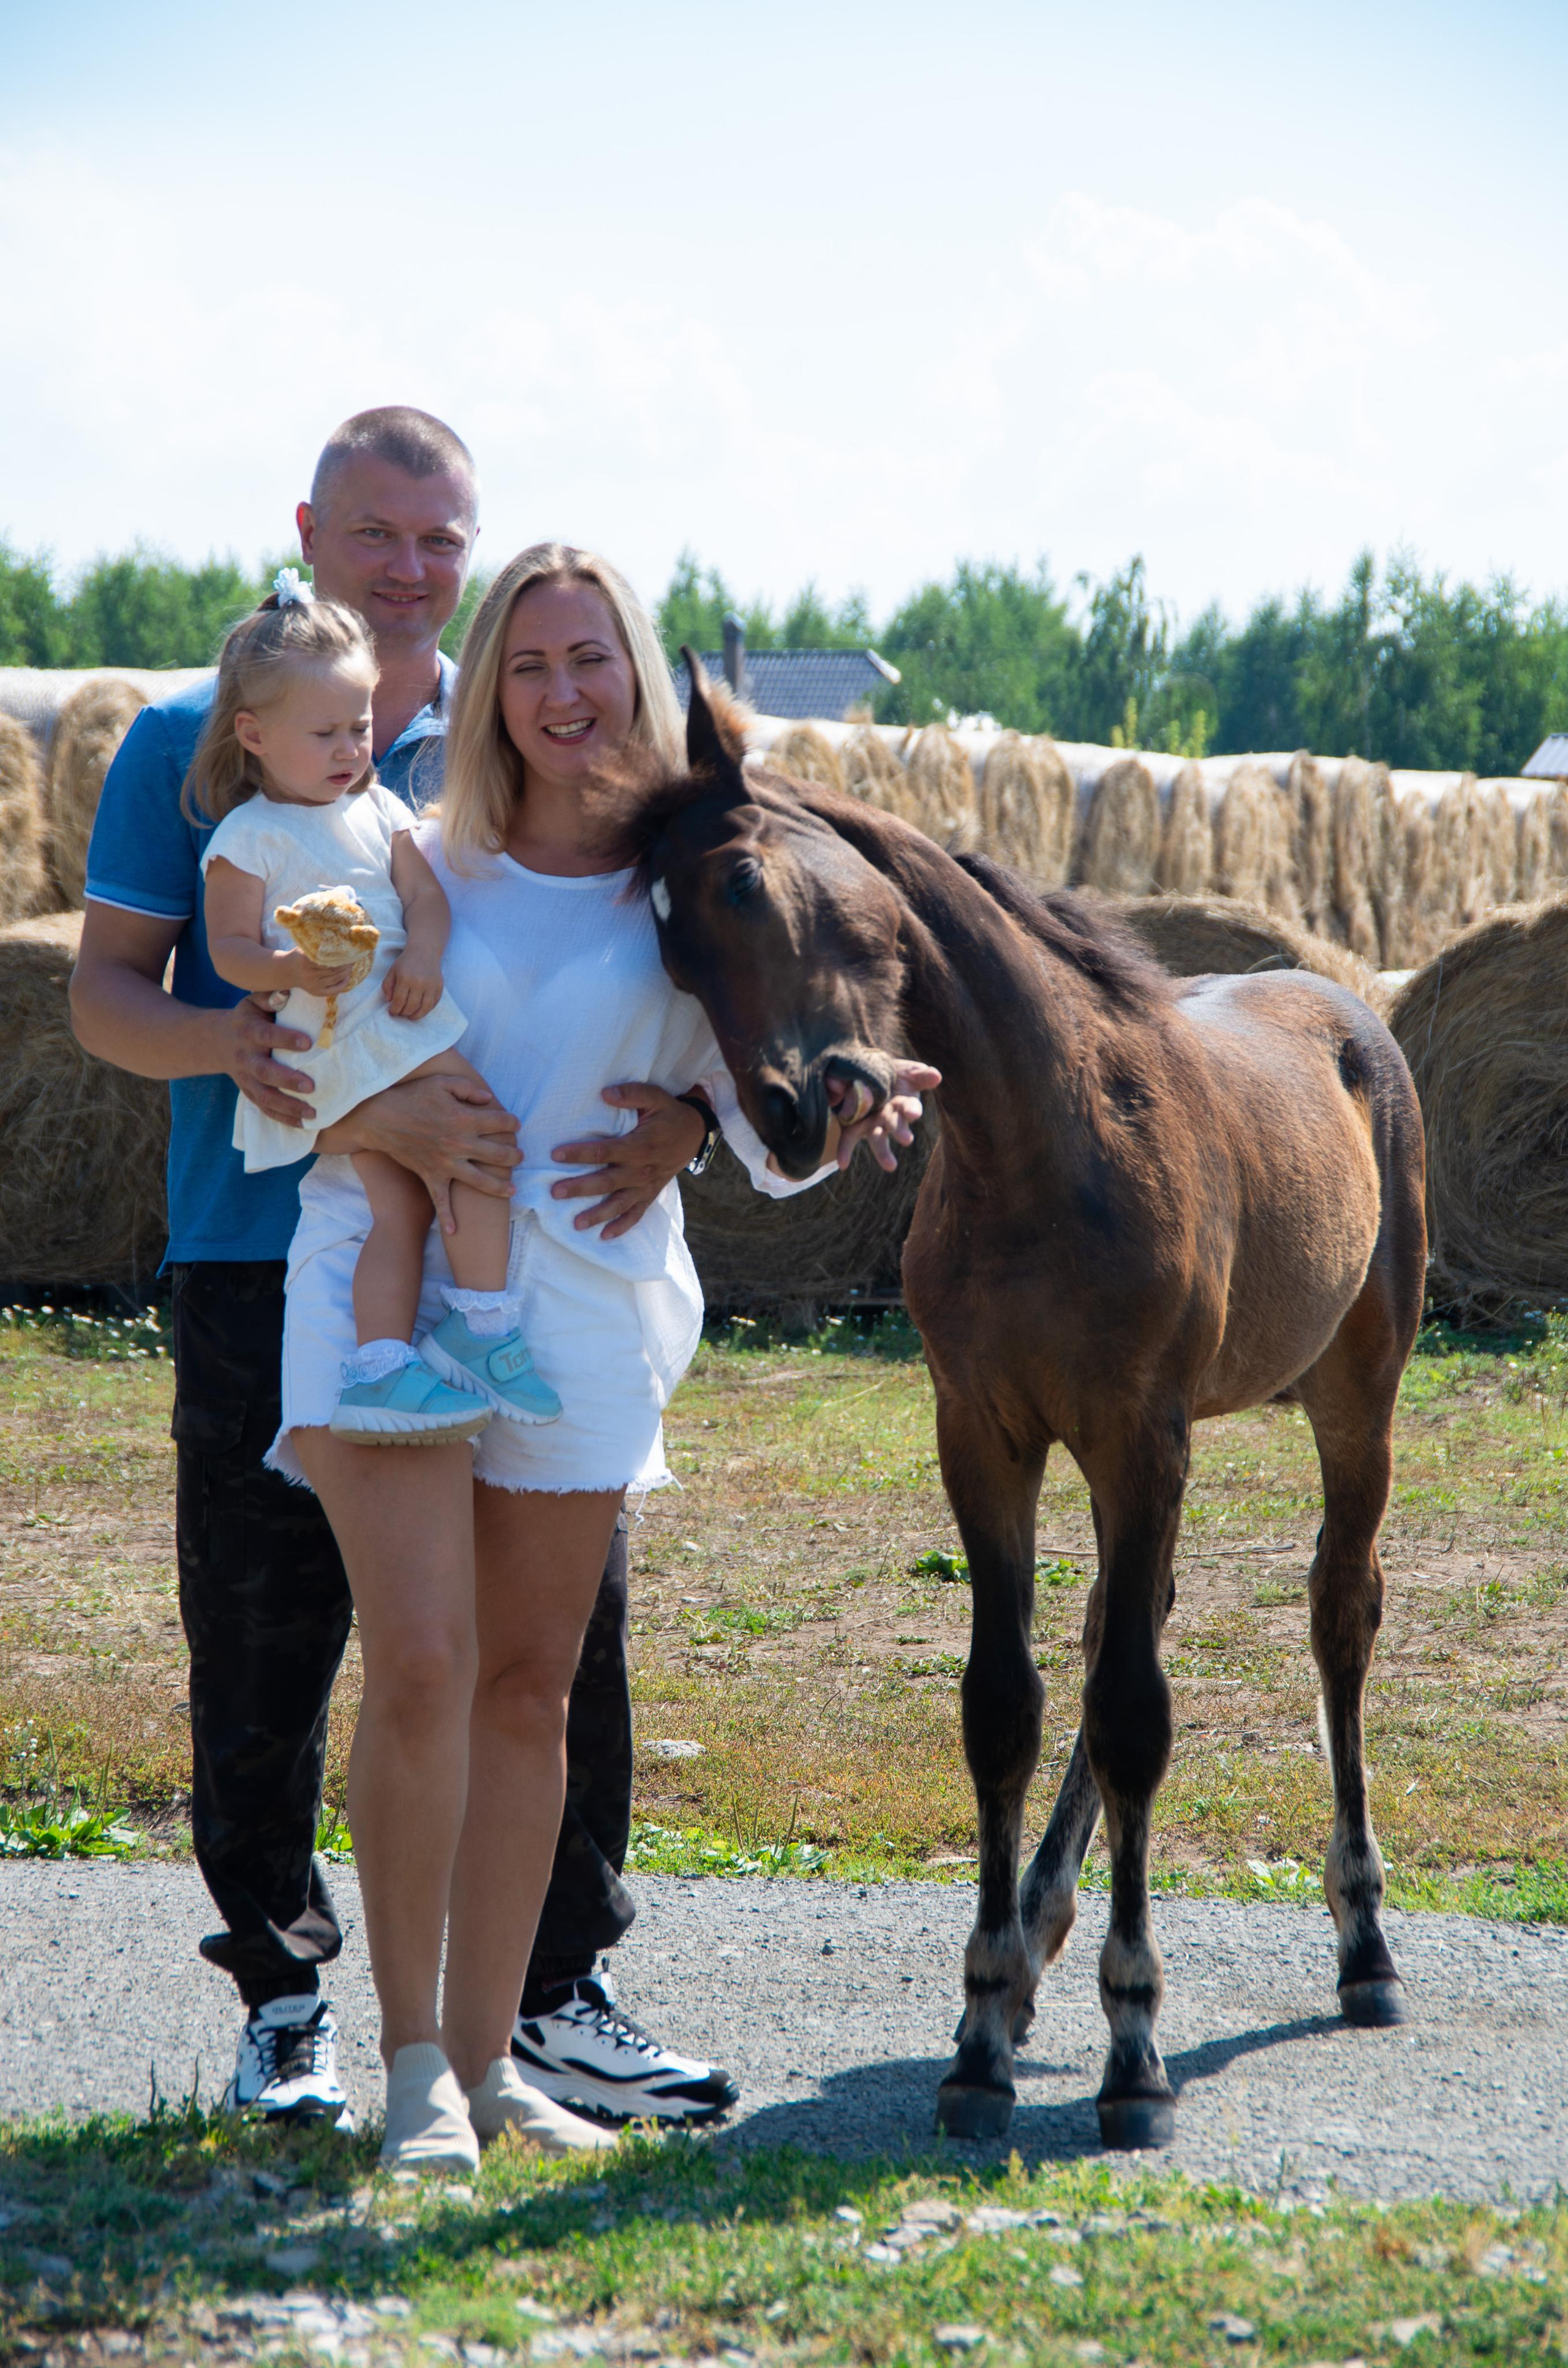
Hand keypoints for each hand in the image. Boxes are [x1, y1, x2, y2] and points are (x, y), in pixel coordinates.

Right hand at [224, 999, 319, 1124]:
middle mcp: (245, 1057)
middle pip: (264, 1071)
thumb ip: (271, 997)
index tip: (308, 1043)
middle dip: (287, 1080)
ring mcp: (245, 1078)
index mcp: (248, 1031)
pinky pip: (264, 1109)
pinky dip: (282, 1119)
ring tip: (313, 1113)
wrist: (218, 1041)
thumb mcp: (253, 1002)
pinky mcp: (249, 1092)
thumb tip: (289, 991)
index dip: (285, 1039)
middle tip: (311, 1086)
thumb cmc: (249, 1017)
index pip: (266, 1035)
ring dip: (288, 1106)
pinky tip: (303, 1126)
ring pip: (264, 1096)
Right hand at [277, 948, 355, 995]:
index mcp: (306, 960)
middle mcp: (309, 974)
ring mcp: (313, 984)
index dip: (342, 955)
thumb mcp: (305, 947)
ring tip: (351, 965)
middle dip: (346, 964)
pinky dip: (343, 984)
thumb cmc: (300, 955)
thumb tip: (339, 937)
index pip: (329, 958)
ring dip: (346, 972)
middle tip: (353, 957)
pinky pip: (333, 990)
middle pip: (334, 969)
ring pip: (335, 978)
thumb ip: (318, 943)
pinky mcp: (315, 992)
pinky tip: (347, 977)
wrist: (287, 971)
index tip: (350, 951)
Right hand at [353, 1073, 521, 1235]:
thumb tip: (489, 1099)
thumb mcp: (441, 1082)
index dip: (512, 1123)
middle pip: (497, 1155)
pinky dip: (447, 1217)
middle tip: (520, 1157)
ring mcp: (445, 1163)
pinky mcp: (431, 1176)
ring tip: (512, 1190)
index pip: (500, 1123)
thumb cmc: (411, 1096)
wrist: (379, 1117)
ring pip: (480, 1181)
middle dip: (514, 1156)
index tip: (515, 1125)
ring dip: (499, 1186)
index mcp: (464, 1119)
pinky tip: (456, 1231)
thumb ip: (468, 1089)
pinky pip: (441, 1200)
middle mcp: (459, 1144)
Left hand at [383, 957, 441, 1019]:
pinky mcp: (439, 986)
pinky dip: (427, 1009)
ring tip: (411, 1016)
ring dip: (416, 1015)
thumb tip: (390, 1001)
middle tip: (401, 1013)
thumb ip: (387, 986)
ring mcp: (431, 985)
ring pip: (424, 1008)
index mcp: (405, 978)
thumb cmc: (406, 961)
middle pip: (411, 1006)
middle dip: (404, 1013)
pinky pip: (434, 1003)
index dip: (394, 1009)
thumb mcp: (392, 971)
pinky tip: (421, 1010)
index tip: (392, 1012)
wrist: (424, 950)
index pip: (399, 1000)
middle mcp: (419, 982)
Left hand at [550, 1081, 708, 1241]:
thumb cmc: (669, 1113)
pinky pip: (637, 1214)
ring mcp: (646, 1185)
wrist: (695, 1134)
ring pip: (619, 1203)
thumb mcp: (656, 1097)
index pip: (605, 1151)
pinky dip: (622, 1227)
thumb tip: (605, 1093)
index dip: (580, 1153)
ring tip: (576, 1224)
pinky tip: (604, 1237)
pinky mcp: (650, 1194)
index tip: (556, 1155)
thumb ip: (632, 1094)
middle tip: (555, 1192)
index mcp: (640, 1145)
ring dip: (598, 1215)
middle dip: (580, 1188)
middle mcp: (641, 1169)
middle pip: (606, 1181)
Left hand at [825, 1058, 941, 1172]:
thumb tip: (937, 1077)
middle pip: (895, 1125)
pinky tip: (843, 1164)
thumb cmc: (894, 1076)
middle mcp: (890, 1117)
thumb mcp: (908, 1072)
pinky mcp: (854, 1127)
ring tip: (891, 1166)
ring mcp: (873, 1124)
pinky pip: (849, 1139)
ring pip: (878, 1138)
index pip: (910, 1108)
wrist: (867, 1075)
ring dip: (883, 1152)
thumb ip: (921, 1075)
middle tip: (906, 1139)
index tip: (913, 1114)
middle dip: (900, 1131)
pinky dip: (845, 1151)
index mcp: (903, 1104)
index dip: (912, 1110)